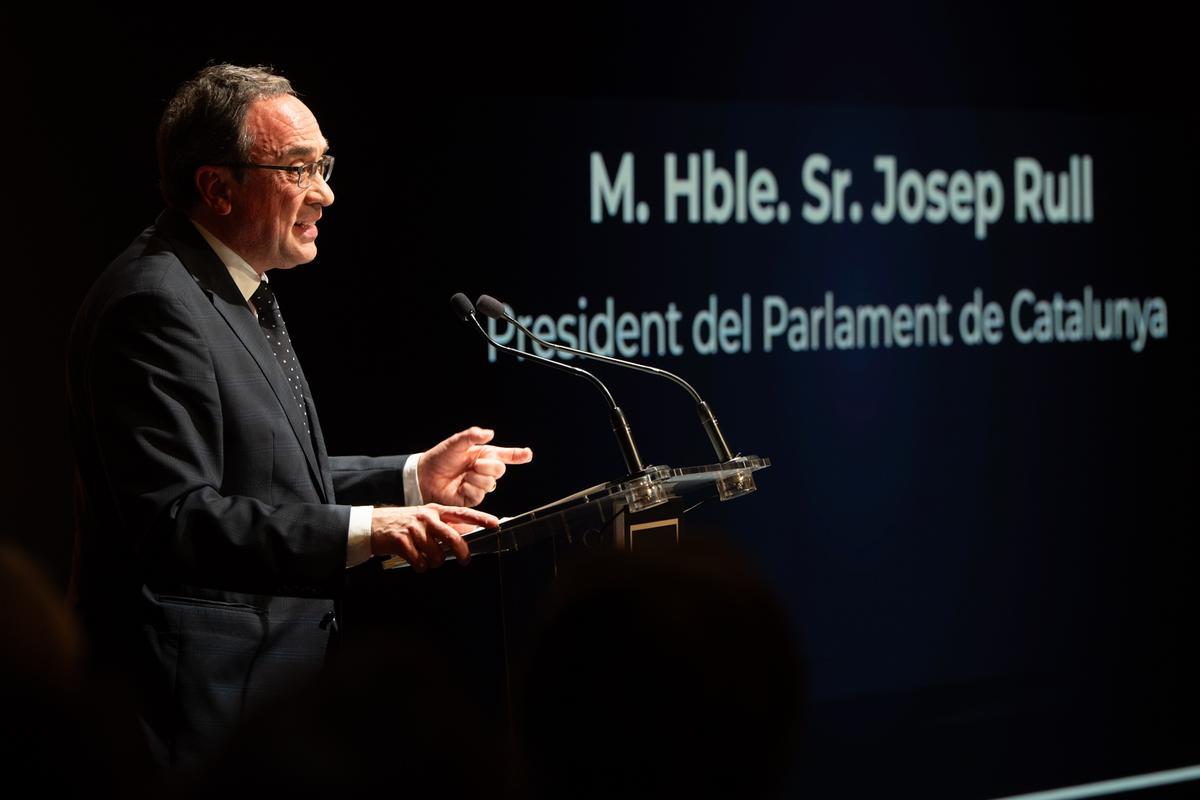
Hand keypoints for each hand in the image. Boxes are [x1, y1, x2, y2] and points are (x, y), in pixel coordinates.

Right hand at [370, 504, 498, 570]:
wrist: (372, 525)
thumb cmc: (402, 523)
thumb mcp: (425, 519)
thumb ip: (444, 526)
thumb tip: (465, 536)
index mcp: (434, 511)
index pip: (462, 513)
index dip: (480, 519)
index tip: (495, 524)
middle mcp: (426, 518)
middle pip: (452, 537)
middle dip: (462, 552)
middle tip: (464, 560)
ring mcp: (414, 530)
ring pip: (437, 554)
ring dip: (434, 562)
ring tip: (426, 557)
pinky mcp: (402, 542)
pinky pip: (420, 562)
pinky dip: (420, 566)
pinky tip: (414, 560)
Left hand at [418, 427, 532, 506]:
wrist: (424, 476)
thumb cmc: (439, 458)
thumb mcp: (455, 443)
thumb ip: (472, 436)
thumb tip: (490, 433)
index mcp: (483, 455)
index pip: (505, 455)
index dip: (518, 455)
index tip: (528, 454)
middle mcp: (483, 470)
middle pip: (500, 470)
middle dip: (489, 466)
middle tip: (474, 464)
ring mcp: (479, 485)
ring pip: (490, 483)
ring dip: (476, 477)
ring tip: (464, 475)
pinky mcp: (472, 498)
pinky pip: (479, 494)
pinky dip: (470, 488)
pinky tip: (460, 486)